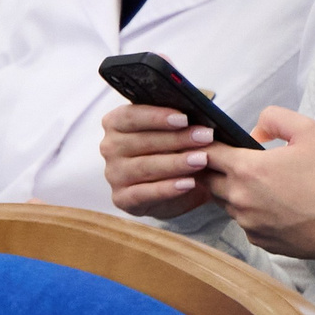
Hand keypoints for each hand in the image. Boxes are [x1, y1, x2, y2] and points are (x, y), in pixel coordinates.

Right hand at [101, 103, 218, 219]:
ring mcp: (113, 174)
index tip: (184, 119)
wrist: (174, 189)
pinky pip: (143, 193)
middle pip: (141, 141)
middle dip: (177, 139)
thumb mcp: (173, 134)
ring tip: (202, 160)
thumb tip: (197, 121)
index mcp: (115, 123)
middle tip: (205, 137)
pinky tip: (188, 184)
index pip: (130, 116)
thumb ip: (177, 125)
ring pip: (144, 166)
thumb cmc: (172, 152)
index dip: (157, 116)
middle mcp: (109, 147)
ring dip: (175, 163)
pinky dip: (167, 189)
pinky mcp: (121, 198)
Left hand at [202, 108, 314, 259]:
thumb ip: (275, 119)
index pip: (205, 152)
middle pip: (207, 178)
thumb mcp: (311, 132)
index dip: (206, 144)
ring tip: (257, 182)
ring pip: (223, 200)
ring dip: (231, 189)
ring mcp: (246, 222)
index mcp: (246, 169)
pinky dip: (249, 211)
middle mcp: (239, 198)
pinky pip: (242, 220)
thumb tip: (253, 132)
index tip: (213, 141)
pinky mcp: (258, 239)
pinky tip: (272, 205)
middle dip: (213, 167)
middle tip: (232, 160)